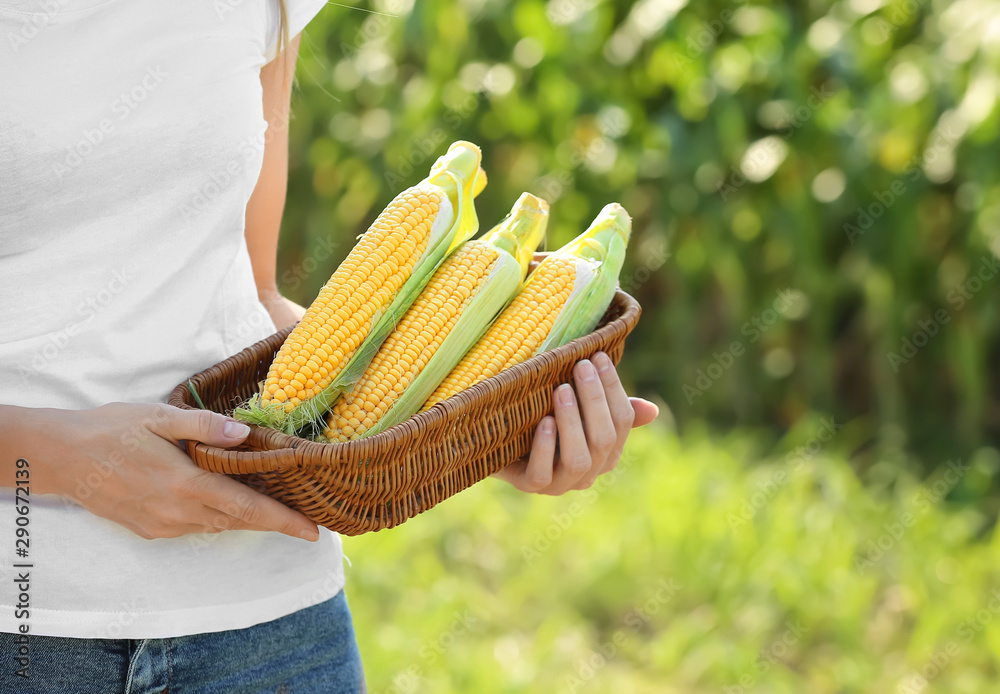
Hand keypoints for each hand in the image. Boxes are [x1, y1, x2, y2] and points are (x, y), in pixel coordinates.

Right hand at [13, 403, 318, 540]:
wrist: (62, 458)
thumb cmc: (113, 429)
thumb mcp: (160, 416)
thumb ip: (204, 426)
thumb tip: (244, 434)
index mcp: (186, 485)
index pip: (247, 509)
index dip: (284, 522)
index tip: (313, 532)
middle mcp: (178, 513)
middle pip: (239, 521)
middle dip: (274, 520)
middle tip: (306, 515)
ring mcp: (163, 526)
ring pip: (218, 525)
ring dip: (246, 517)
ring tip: (276, 505)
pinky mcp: (151, 530)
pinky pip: (196, 526)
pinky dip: (217, 516)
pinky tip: (225, 498)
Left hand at [493, 351, 657, 494]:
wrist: (498, 436)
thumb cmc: (544, 414)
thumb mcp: (575, 405)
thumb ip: (607, 405)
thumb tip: (652, 410)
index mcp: (607, 451)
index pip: (623, 421)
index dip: (613, 389)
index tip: (598, 357)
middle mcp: (589, 471)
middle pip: (604, 439)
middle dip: (595, 400)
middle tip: (580, 366)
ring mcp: (561, 482)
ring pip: (578, 459)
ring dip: (572, 421)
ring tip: (561, 390)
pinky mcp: (531, 486)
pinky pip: (542, 474)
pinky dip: (545, 446)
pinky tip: (543, 421)